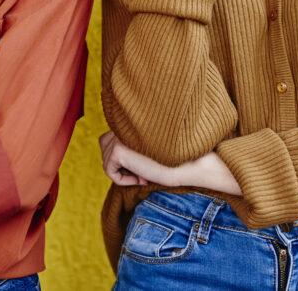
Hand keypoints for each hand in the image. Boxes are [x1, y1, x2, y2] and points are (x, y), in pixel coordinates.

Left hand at [99, 131, 242, 194]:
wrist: (192, 163)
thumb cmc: (178, 157)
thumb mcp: (153, 147)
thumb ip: (135, 143)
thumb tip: (114, 157)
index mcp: (134, 118)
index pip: (113, 135)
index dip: (126, 155)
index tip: (147, 166)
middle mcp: (124, 123)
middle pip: (105, 143)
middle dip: (119, 161)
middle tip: (143, 172)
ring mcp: (120, 136)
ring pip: (106, 157)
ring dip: (123, 170)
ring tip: (144, 175)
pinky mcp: (118, 150)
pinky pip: (109, 170)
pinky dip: (123, 179)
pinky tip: (142, 178)